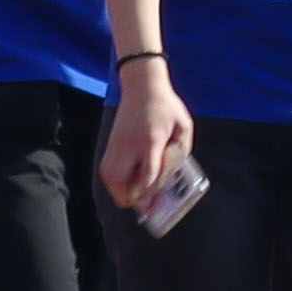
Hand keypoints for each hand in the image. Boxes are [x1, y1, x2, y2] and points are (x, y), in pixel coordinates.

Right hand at [99, 63, 193, 217]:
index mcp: (150, 140)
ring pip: (110, 179)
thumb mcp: (183, 126)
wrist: (141, 85)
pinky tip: (130, 184)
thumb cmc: (167, 106)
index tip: (157, 204)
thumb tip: (175, 175)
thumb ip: (181, 151)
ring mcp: (116, 145)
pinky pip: (108, 172)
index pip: (148, 174)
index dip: (152, 192)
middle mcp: (129, 145)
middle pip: (121, 181)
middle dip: (135, 198)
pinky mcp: (110, 145)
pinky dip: (116, 183)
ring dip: (123, 192)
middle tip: (148, 205)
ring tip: (138, 196)